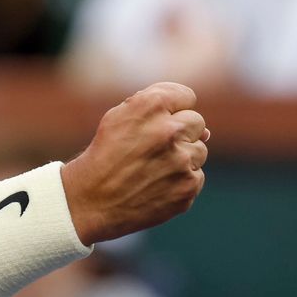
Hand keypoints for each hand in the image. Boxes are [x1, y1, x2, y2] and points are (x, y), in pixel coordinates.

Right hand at [60, 82, 207, 244]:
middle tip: (154, 148)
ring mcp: (181, 161)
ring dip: (182, 157)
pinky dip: (180, 180)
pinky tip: (157, 185)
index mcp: (150, 106)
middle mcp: (169, 130)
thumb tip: (205, 130)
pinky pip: (197, 176)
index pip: (186, 96)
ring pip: (200, 150)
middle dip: (180, 132)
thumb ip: (157, 108)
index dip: (173, 108)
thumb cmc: (105, 154)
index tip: (158, 121)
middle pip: (197, 122)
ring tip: (153, 168)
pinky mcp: (187, 188)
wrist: (90, 200)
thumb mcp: (119, 117)